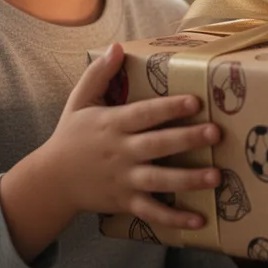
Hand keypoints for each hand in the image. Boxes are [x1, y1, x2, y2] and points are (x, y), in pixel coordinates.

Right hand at [42, 43, 222, 229]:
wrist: (51, 181)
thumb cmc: (71, 136)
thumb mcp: (79, 101)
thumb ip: (98, 74)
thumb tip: (117, 47)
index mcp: (113, 124)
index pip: (145, 114)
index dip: (169, 108)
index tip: (195, 101)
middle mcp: (121, 152)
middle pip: (158, 145)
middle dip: (187, 139)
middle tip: (216, 133)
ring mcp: (124, 179)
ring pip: (159, 180)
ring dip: (188, 180)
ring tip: (216, 176)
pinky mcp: (125, 202)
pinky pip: (152, 212)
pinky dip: (175, 219)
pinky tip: (199, 220)